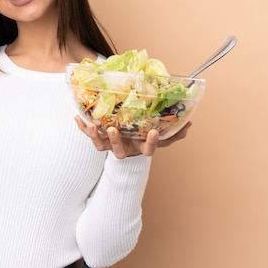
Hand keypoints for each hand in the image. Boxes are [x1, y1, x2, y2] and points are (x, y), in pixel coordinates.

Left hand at [74, 116, 191, 158]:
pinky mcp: (99, 138)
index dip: (150, 143)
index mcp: (139, 148)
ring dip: (96, 135)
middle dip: (116, 141)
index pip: (148, 149)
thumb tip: (189, 124)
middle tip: (113, 129)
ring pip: (101, 145)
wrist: (129, 142)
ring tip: (92, 124)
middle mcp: (124, 149)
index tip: (153, 132)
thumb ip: (174, 132)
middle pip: (118, 150)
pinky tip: (78, 117)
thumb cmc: (144, 138)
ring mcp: (110, 145)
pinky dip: (83, 127)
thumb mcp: (161, 136)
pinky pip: (89, 134)